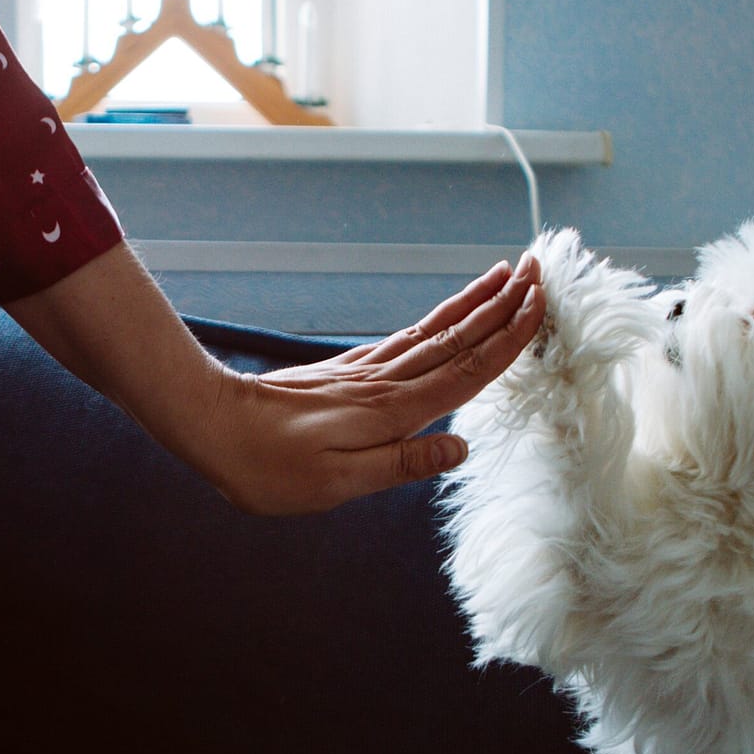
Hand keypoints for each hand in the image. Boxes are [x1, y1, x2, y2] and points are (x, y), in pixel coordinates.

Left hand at [204, 253, 544, 513]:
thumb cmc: (270, 468)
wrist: (213, 429)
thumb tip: (460, 448)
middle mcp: (386, 383)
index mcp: (391, 411)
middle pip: (457, 338)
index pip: (466, 369)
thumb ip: (402, 463)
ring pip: (434, 332)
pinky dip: (437, 321)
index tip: (540, 304)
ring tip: (505, 277)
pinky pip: (408, 340)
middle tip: (538, 271)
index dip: (507, 339)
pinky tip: (447, 316)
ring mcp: (367, 374)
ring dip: (474, 304)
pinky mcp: (348, 373)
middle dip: (502, 305)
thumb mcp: (338, 482)